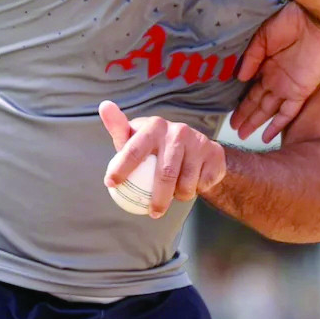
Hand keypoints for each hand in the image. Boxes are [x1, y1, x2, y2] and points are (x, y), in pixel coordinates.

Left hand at [99, 100, 225, 218]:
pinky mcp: (215, 153)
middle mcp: (178, 131)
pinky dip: (196, 191)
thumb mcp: (136, 137)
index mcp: (155, 126)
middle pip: (166, 174)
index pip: (134, 150)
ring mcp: (199, 141)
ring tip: (174, 195)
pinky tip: (192, 185)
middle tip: (153, 213)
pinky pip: (203, 184)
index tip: (111, 184)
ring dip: (179, 196)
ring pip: (186, 184)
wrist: (196, 147)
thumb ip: (118, 127)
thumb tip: (104, 105)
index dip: (121, 168)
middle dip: (158, 199)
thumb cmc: (156, 145)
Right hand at [230, 2, 319, 142]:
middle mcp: (276, 78)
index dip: (241, 101)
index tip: (230, 113)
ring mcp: (288, 86)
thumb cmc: (291, 21)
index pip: (251, 88)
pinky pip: (288, 112)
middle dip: (245, 115)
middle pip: (258, 102)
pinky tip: (266, 137)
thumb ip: (252, 58)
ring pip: (268, 110)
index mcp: (267, 64)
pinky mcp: (301, 90)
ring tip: (241, 134)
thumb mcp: (263, 37)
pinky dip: (277, 125)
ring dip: (255, 122)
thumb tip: (239, 78)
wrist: (316, 19)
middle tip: (233, 128)